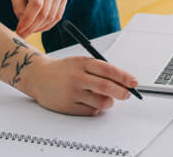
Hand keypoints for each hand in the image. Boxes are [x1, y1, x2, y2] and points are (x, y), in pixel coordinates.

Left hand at [8, 0, 67, 37]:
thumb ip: (17, 3)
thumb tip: (23, 21)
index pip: (36, 5)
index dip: (28, 21)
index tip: (19, 30)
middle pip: (45, 13)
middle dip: (32, 27)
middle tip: (22, 34)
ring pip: (53, 16)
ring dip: (40, 27)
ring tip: (29, 30)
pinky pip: (58, 14)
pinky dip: (48, 23)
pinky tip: (38, 25)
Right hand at [22, 55, 137, 115]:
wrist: (38, 76)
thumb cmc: (64, 69)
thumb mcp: (80, 62)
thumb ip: (99, 69)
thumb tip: (123, 81)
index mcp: (82, 63)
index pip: (108, 70)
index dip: (124, 77)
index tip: (134, 82)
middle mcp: (77, 77)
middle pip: (106, 87)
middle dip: (122, 92)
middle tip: (127, 94)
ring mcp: (72, 93)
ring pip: (101, 102)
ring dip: (109, 102)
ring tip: (107, 98)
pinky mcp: (68, 106)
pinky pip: (91, 111)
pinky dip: (96, 108)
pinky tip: (91, 101)